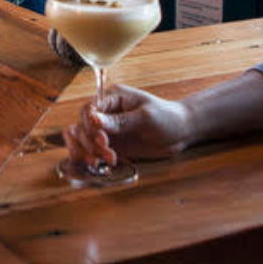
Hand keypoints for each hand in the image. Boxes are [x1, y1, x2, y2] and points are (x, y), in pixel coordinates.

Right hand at [63, 84, 191, 169]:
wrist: (181, 132)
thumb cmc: (167, 117)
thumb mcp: (145, 117)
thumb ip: (120, 120)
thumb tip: (94, 120)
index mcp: (112, 98)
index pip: (88, 110)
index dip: (89, 126)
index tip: (102, 140)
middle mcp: (105, 113)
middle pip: (81, 126)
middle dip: (90, 143)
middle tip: (107, 153)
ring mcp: (106, 130)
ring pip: (81, 140)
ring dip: (87, 152)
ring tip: (102, 161)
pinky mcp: (110, 145)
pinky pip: (91, 151)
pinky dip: (90, 158)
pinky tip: (101, 165)